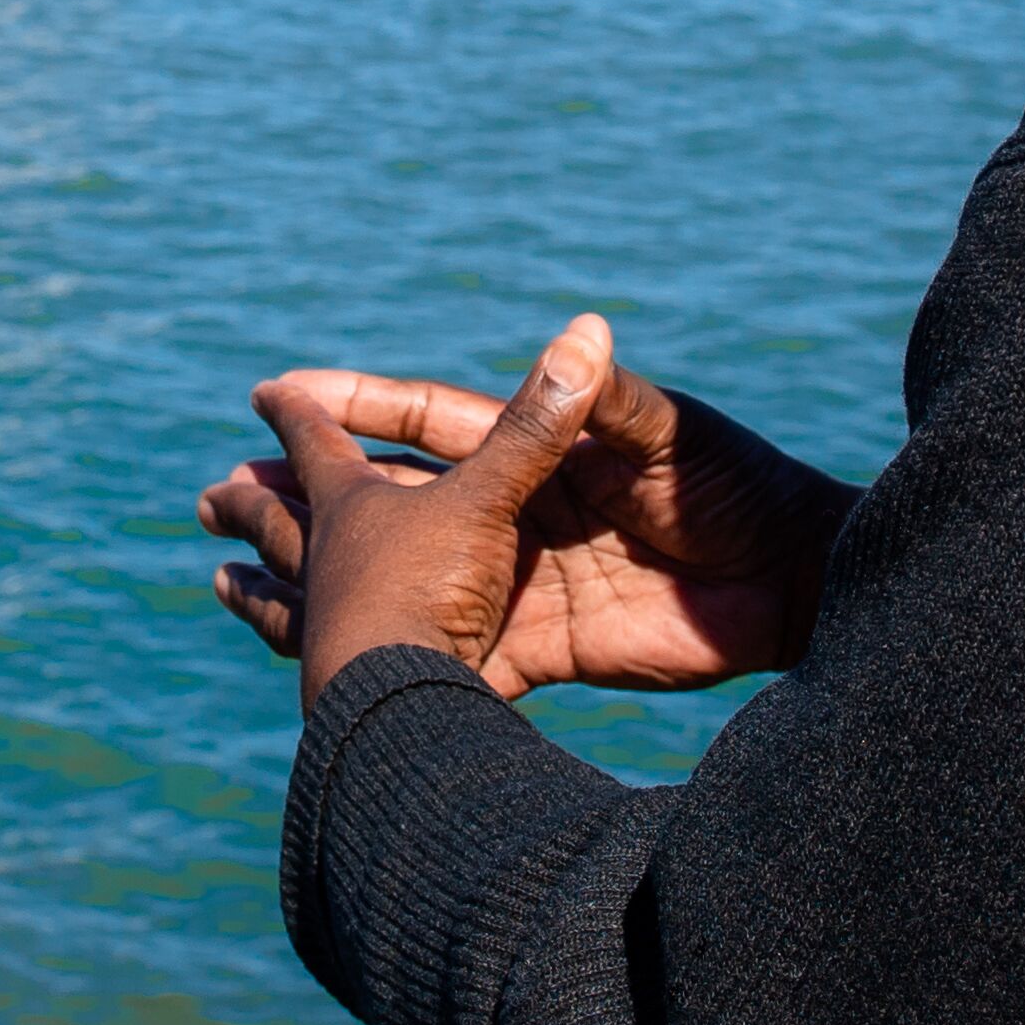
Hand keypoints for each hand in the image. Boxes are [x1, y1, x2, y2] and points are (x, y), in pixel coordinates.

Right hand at [198, 313, 854, 704]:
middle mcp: (517, 513)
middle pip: (396, 502)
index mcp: (540, 451)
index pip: (430, 420)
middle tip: (223, 492)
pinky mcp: (544, 647)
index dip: (357, 407)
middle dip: (312, 497)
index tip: (278, 393)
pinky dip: (402, 668)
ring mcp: (523, 582)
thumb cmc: (743, 489)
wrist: (800, 587)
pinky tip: (342, 681)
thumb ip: (613, 403)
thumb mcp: (673, 435)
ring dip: (333, 582)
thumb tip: (577, 343)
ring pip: (409, 580)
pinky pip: (458, 660)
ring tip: (242, 582)